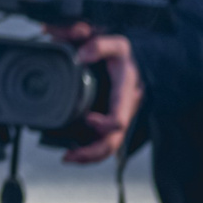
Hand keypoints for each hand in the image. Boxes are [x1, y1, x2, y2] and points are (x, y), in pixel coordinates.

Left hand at [41, 0, 141, 164]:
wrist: (112, 30)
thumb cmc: (96, 13)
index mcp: (120, 48)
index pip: (118, 47)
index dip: (101, 49)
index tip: (81, 52)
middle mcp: (124, 78)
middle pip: (123, 107)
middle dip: (106, 124)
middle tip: (87, 127)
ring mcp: (119, 99)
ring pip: (116, 132)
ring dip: (95, 147)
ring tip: (70, 154)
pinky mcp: (109, 111)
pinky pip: (104, 138)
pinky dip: (89, 150)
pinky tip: (69, 155)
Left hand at [61, 33, 142, 165]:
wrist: (135, 65)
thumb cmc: (125, 57)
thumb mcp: (117, 44)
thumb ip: (100, 46)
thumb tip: (80, 55)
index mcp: (126, 95)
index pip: (119, 119)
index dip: (104, 124)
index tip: (87, 119)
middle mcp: (123, 113)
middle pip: (112, 143)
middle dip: (91, 153)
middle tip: (67, 156)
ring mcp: (116, 121)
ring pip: (107, 148)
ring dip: (87, 156)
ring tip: (66, 158)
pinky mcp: (108, 124)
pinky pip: (101, 143)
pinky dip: (87, 151)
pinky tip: (70, 151)